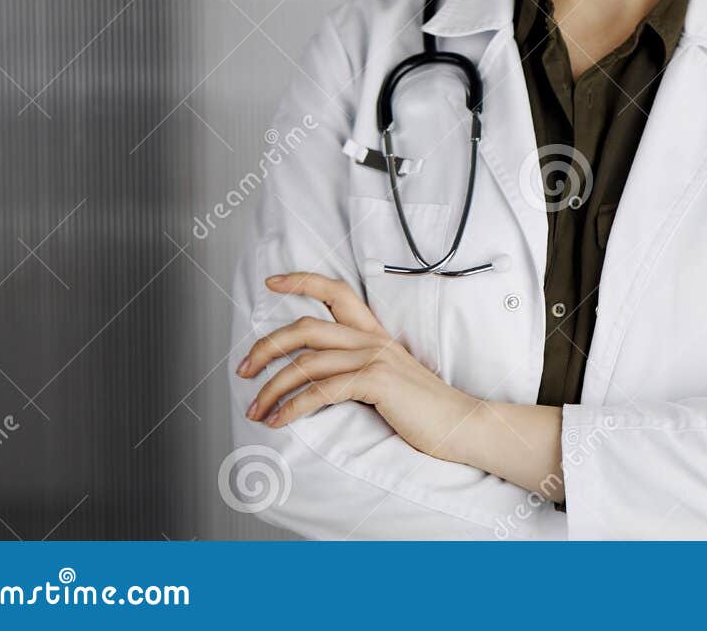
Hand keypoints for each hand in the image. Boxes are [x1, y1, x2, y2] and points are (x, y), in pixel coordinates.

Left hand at [236, 272, 476, 460]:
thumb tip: (321, 382)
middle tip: (243, 369)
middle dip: (267, 346)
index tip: (271, 282)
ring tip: (254, 410)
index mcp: (376, 334)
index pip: (337, 292)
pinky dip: (292, 407)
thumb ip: (361, 371)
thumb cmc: (427, 411)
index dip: (302, 281)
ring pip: (307, 362)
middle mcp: (373, 340)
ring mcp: (375, 358)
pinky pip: (321, 390)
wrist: (463, 425)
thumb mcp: (392, 380)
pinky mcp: (376, 382)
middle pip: (307, 327)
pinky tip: (278, 421)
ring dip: (271, 388)